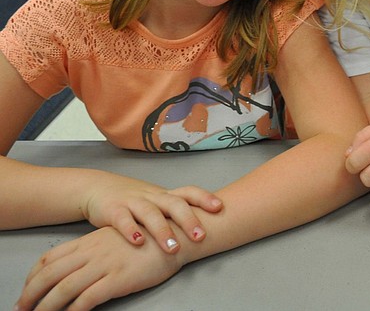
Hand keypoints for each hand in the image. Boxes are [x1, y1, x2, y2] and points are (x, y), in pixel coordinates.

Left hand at [15, 226, 182, 310]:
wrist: (177, 235)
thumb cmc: (151, 238)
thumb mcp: (118, 238)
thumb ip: (96, 249)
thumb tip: (79, 265)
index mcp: (90, 241)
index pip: (50, 257)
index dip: (33, 275)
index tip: (26, 289)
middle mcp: (92, 252)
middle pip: (50, 274)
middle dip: (30, 294)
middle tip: (21, 309)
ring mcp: (104, 265)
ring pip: (63, 288)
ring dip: (46, 306)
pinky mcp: (118, 279)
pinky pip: (87, 298)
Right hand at [83, 174, 222, 253]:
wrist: (97, 188)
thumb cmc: (134, 200)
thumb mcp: (157, 203)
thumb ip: (175, 214)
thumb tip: (207, 228)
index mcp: (165, 195)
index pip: (189, 192)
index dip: (204, 198)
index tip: (219, 207)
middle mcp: (152, 197)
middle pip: (174, 204)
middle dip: (189, 220)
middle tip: (201, 236)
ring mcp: (133, 202)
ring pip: (150, 213)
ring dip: (162, 231)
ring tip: (172, 248)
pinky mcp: (114, 210)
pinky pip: (122, 219)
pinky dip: (130, 230)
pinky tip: (138, 242)